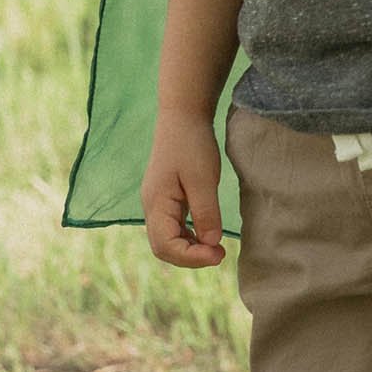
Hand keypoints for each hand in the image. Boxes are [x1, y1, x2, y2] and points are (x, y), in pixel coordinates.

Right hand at [142, 107, 226, 268]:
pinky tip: (207, 234)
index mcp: (155, 203)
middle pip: (163, 247)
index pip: (165, 246)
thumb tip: (211, 244)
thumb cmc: (192, 143)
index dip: (191, 258)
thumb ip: (206, 212)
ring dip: (190, 248)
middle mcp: (152, 207)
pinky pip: (174, 226)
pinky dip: (189, 236)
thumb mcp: (203, 178)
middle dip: (190, 257)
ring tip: (216, 248)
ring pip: (168, 239)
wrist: (183, 114)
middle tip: (220, 254)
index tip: (218, 254)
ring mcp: (158, 202)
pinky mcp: (167, 197)